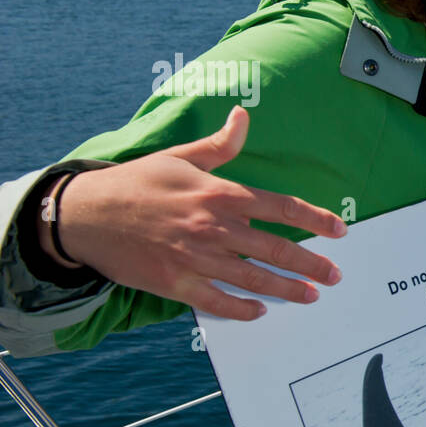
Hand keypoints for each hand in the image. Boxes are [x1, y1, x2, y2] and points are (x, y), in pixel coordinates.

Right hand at [50, 106, 347, 320]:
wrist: (84, 214)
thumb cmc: (136, 182)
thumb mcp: (180, 157)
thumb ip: (220, 144)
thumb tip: (243, 116)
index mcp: (220, 195)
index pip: (281, 208)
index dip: (315, 220)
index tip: (339, 231)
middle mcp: (214, 228)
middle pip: (275, 249)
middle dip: (311, 264)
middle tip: (335, 275)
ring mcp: (195, 258)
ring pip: (253, 279)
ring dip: (287, 290)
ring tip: (311, 296)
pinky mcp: (175, 283)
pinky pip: (216, 302)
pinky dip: (241, 309)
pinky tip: (260, 311)